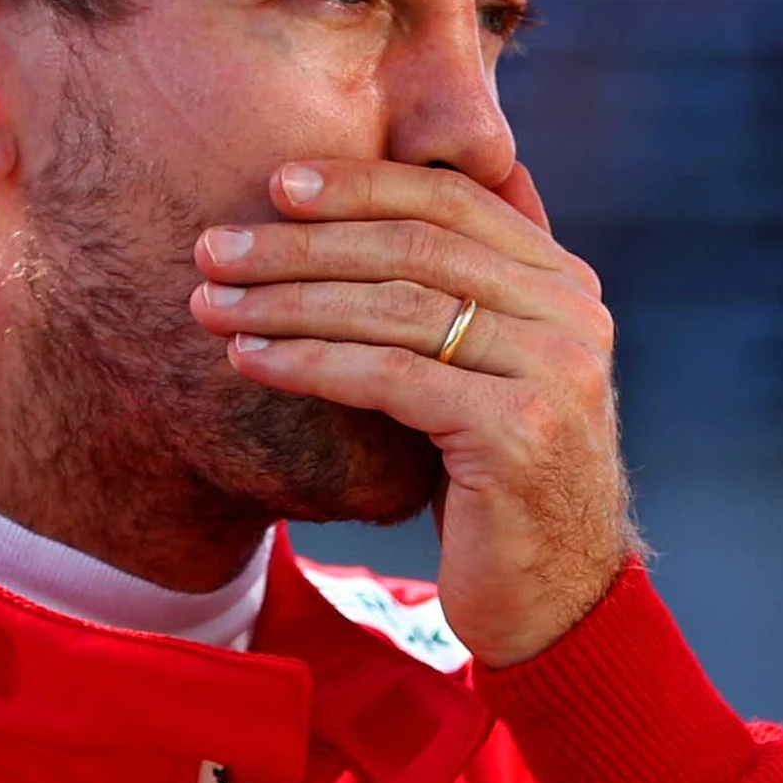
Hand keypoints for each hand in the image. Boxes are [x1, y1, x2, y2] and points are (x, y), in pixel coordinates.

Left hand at [190, 159, 631, 665]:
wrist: (554, 599)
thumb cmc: (492, 485)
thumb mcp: (483, 374)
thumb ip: (453, 300)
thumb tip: (345, 219)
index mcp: (565, 283)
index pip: (452, 202)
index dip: (359, 185)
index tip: (275, 183)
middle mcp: (572, 314)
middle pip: (415, 249)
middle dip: (303, 242)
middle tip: (214, 247)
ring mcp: (553, 370)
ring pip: (397, 308)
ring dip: (288, 300)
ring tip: (210, 302)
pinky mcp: (518, 431)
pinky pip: (390, 376)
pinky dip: (309, 362)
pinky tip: (248, 358)